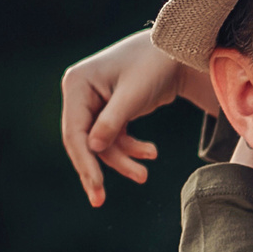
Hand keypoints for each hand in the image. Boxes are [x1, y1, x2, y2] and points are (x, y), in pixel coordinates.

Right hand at [59, 28, 217, 205]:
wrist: (178, 52)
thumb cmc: (155, 65)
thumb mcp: (135, 94)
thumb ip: (113, 121)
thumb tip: (93, 149)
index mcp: (78, 84)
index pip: (74, 130)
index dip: (84, 160)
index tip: (95, 187)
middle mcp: (80, 93)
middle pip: (83, 141)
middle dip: (98, 168)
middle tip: (100, 200)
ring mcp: (94, 103)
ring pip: (101, 144)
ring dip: (122, 160)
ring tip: (144, 174)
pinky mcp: (110, 111)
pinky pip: (114, 139)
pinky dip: (131, 149)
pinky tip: (150, 153)